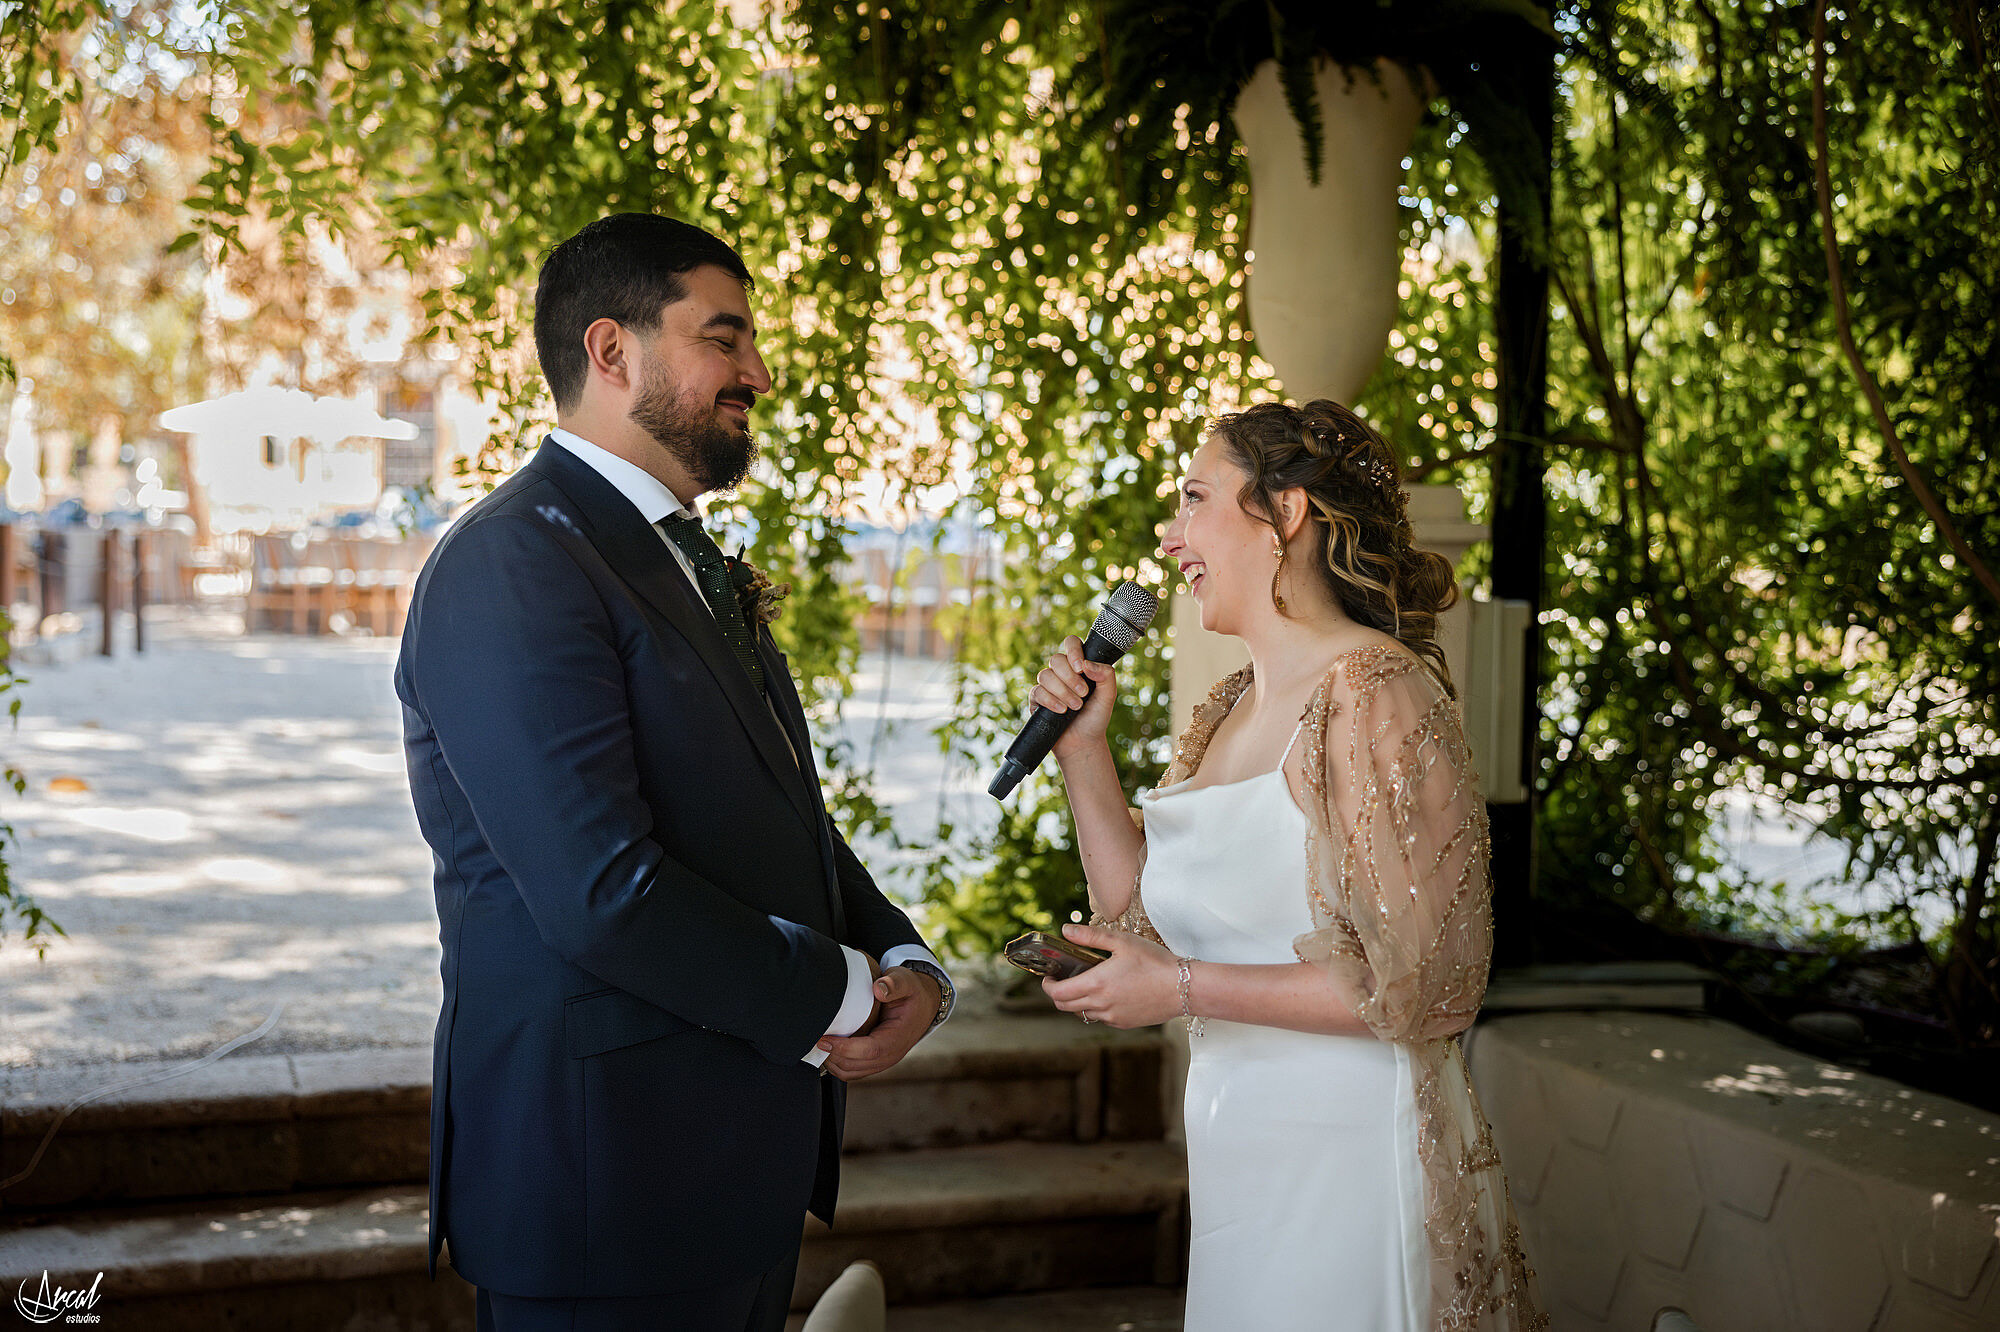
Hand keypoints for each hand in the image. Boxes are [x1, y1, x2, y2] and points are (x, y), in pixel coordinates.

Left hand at [817, 966, 942, 1080]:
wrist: (922, 1005)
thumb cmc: (911, 993)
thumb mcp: (906, 982)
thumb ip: (894, 984)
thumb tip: (878, 989)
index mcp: (897, 1038)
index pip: (870, 1050)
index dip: (845, 1048)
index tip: (824, 1038)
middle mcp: (890, 1055)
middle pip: (856, 1066)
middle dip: (832, 1056)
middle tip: (813, 1040)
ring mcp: (881, 1062)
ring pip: (851, 1072)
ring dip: (832, 1062)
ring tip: (817, 1045)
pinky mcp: (873, 1062)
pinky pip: (852, 1071)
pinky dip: (836, 1064)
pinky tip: (827, 1048)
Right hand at [1029, 635, 1117, 761]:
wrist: (1083, 743)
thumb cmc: (1096, 718)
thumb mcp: (1109, 696)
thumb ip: (1106, 676)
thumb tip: (1087, 664)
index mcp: (1078, 666)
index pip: (1071, 643)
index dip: (1073, 651)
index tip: (1081, 668)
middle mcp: (1061, 673)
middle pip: (1056, 659)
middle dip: (1070, 678)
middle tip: (1083, 694)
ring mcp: (1048, 686)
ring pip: (1045, 675)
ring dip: (1063, 691)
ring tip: (1075, 706)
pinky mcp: (1037, 700)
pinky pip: (1037, 691)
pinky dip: (1051, 701)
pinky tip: (1062, 710)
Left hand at [1041, 922, 1179, 1028]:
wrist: (1184, 988)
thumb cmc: (1154, 962)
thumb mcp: (1121, 941)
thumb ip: (1090, 937)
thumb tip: (1066, 931)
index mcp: (1096, 984)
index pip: (1057, 993)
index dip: (1047, 985)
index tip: (1049, 976)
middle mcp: (1101, 1005)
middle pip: (1065, 1006)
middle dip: (1058, 993)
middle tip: (1062, 979)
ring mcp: (1113, 1017)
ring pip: (1083, 1013)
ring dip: (1077, 1000)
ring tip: (1086, 983)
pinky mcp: (1125, 1023)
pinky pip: (1101, 1018)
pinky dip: (1096, 1007)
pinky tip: (1108, 992)